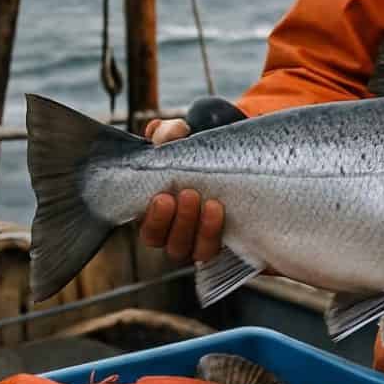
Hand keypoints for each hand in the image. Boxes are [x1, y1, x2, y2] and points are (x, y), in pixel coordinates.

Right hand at [139, 119, 224, 263]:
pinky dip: (216, 232)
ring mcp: (201, 242)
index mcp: (158, 216)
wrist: (233, 158)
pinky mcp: (224, 243)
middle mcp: (178, 235)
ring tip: (211, 203)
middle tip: (188, 194)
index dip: (154, 219)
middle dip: (180, 221)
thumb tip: (162, 134)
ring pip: (195, 251)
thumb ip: (167, 133)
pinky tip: (220, 210)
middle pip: (171, 244)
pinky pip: (217, 248)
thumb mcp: (181, 139)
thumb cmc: (198, 154)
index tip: (163, 197)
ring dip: (200, 228)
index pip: (149, 230)